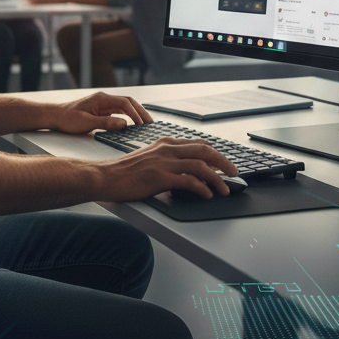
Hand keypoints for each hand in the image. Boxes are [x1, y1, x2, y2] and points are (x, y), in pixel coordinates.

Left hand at [49, 91, 151, 133]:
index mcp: (101, 99)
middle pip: (128, 102)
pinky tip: (132, 124)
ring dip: (135, 114)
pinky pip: (118, 111)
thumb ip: (106, 123)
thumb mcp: (86, 123)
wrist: (55, 116)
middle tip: (150, 123)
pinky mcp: (101, 110)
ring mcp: (103, 104)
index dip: (135, 114)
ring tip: (145, 124)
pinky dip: (128, 116)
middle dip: (140, 111)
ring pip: (124, 106)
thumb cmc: (67, 119)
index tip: (141, 124)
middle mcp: (104, 99)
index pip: (124, 103)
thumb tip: (124, 124)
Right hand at [97, 138, 239, 200]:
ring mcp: (163, 163)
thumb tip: (186, 171)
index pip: (197, 144)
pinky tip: (207, 195)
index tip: (224, 164)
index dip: (215, 154)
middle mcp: (166, 149)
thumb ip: (167, 160)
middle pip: (204, 151)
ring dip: (217, 179)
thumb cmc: (124, 171)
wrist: (104, 176)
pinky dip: (202, 188)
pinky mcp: (159, 178)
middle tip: (234, 174)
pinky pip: (188, 181)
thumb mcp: (148, 159)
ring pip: (200, 166)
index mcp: (164, 143)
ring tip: (225, 190)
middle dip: (223, 162)